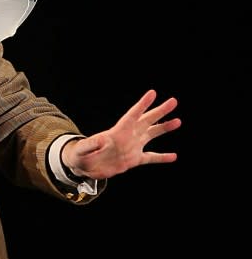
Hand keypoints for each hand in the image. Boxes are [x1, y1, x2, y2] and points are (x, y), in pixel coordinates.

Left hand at [62, 89, 180, 179]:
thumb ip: (91, 144)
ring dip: (164, 128)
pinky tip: (174, 156)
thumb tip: (101, 141)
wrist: (83, 166)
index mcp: (116, 132)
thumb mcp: (83, 149)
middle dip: (160, 111)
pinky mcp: (133, 160)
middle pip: (146, 121)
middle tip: (173, 101)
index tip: (152, 93)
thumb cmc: (80, 154)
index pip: (132, 115)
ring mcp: (132, 147)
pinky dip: (162, 157)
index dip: (142, 104)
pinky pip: (151, 157)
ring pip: (151, 135)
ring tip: (178, 121)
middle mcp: (127, 137)